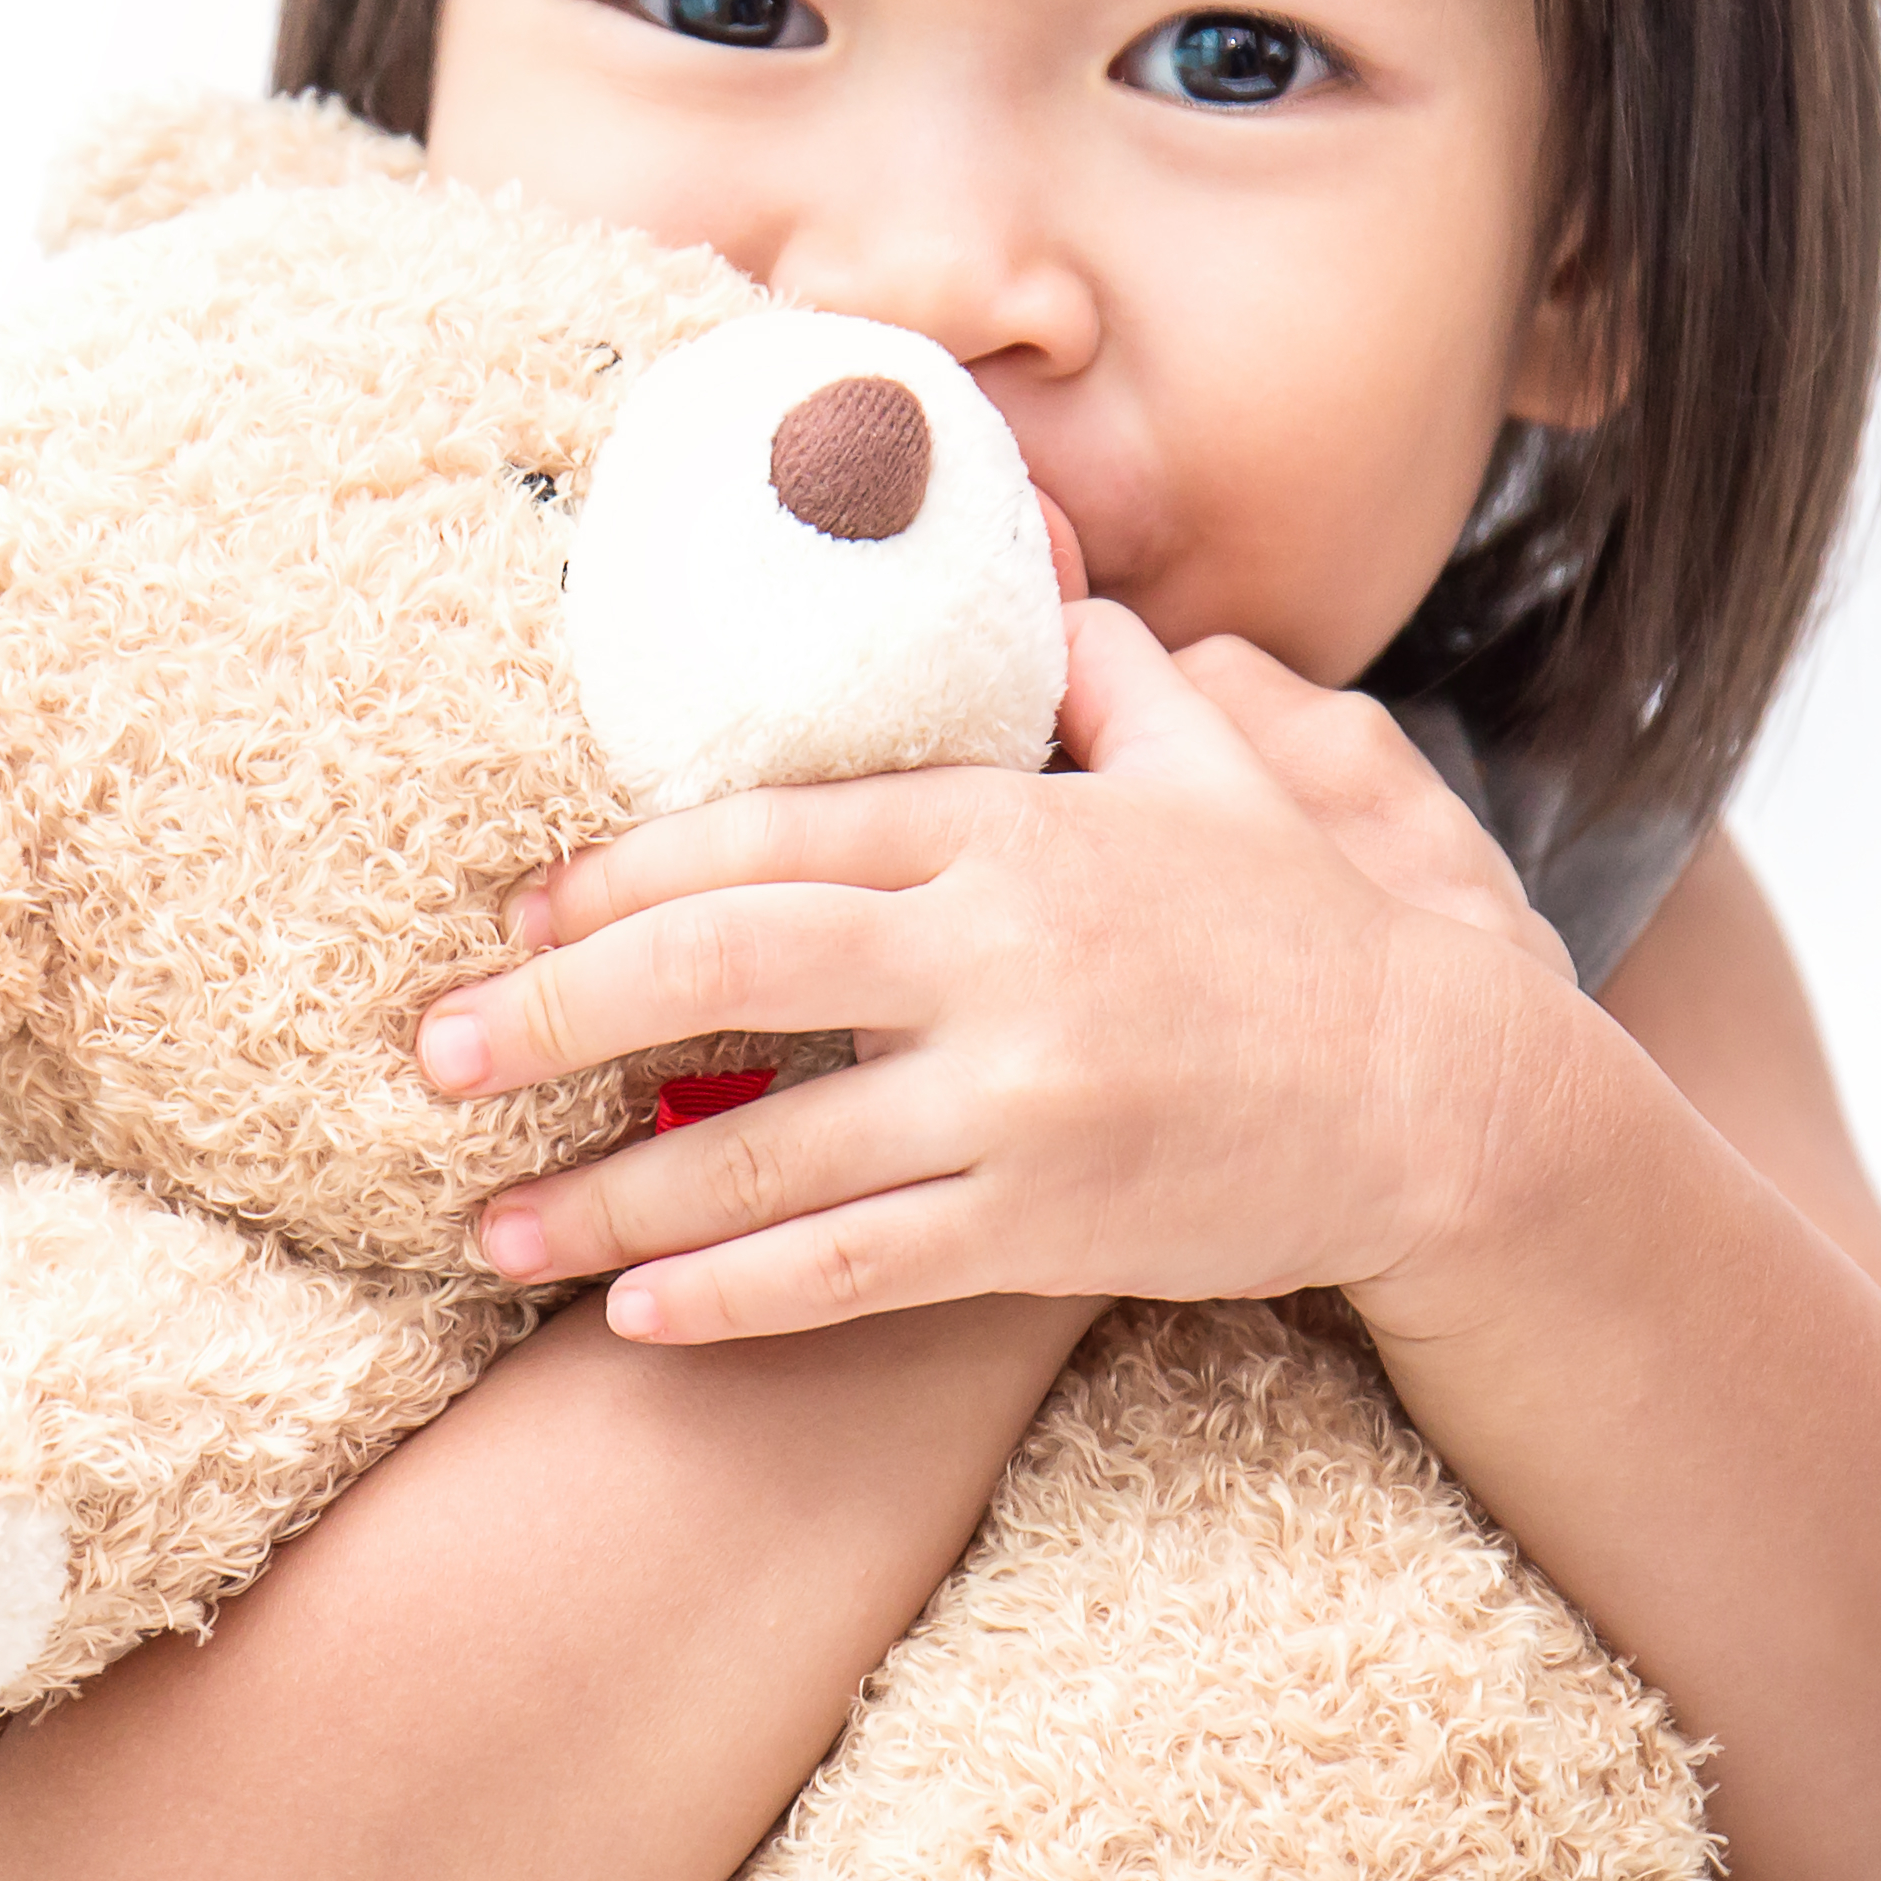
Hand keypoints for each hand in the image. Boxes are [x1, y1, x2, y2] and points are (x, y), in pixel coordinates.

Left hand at [414, 604, 1580, 1342]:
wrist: (1449, 1097)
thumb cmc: (1311, 926)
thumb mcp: (1219, 764)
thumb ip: (1106, 673)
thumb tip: (1042, 568)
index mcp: (1012, 828)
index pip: (769, 832)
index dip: (621, 873)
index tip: (514, 910)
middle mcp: (998, 952)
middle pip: (723, 968)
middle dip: (556, 1011)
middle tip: (432, 1049)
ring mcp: (1020, 1098)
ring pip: (764, 1147)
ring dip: (606, 1190)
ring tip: (487, 1221)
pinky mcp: (1049, 1224)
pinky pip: (854, 1268)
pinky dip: (733, 1293)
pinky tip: (634, 1311)